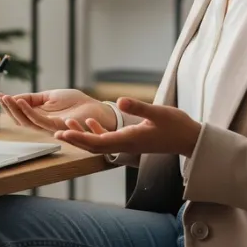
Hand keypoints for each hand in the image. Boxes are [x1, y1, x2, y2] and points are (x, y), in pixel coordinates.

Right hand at [0, 89, 116, 134]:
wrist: (96, 109)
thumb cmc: (76, 104)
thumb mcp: (51, 96)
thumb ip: (34, 98)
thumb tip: (17, 98)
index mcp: (41, 116)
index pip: (21, 113)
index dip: (9, 106)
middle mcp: (43, 124)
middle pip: (21, 119)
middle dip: (9, 108)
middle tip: (0, 97)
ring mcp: (49, 126)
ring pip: (27, 121)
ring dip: (15, 110)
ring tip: (7, 99)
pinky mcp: (57, 126)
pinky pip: (39, 120)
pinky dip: (29, 112)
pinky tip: (21, 102)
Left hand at [51, 97, 201, 157]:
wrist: (190, 139)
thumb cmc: (177, 126)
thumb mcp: (159, 113)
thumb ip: (139, 107)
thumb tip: (119, 100)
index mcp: (128, 139)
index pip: (97, 142)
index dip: (78, 138)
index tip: (62, 133)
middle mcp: (125, 144)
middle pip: (93, 146)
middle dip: (75, 140)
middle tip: (56, 133)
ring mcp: (129, 143)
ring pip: (99, 143)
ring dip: (83, 137)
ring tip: (66, 128)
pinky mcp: (133, 139)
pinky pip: (109, 139)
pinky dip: (97, 132)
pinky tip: (91, 122)